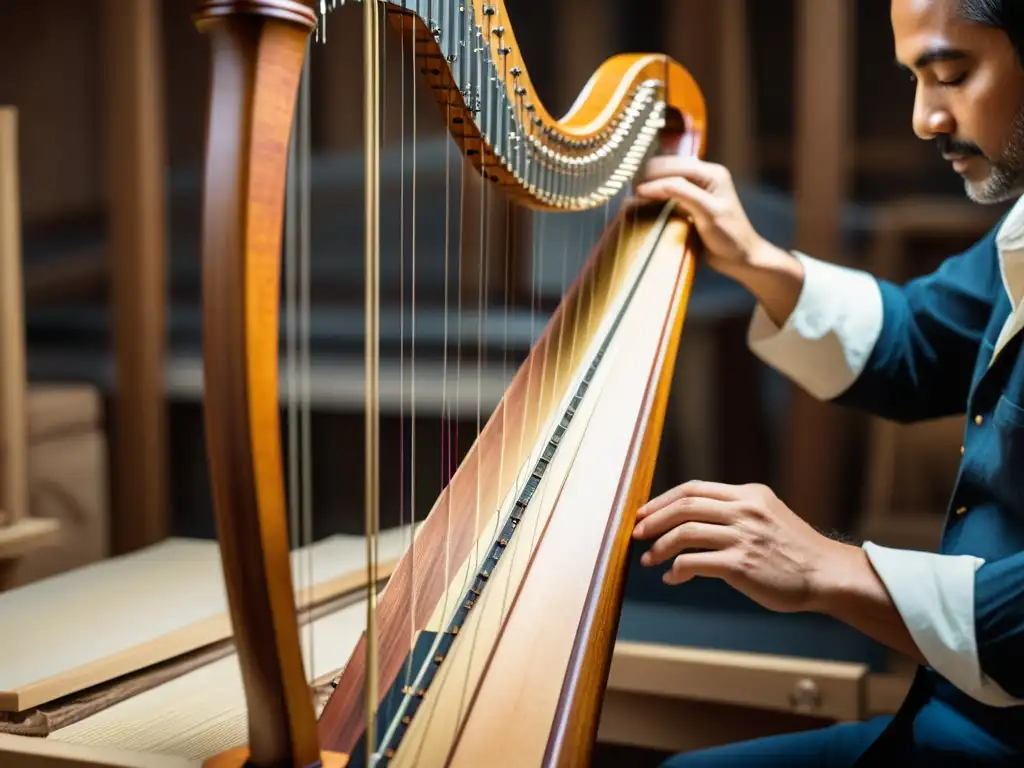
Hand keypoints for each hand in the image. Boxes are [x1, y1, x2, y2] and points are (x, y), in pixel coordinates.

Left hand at [632, 480, 840, 613]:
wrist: (826, 574)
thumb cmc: (794, 550)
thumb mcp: (767, 515)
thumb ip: (734, 511)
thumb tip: (688, 520)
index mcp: (748, 494)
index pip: (693, 489)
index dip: (662, 500)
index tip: (643, 513)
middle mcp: (744, 510)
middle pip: (684, 506)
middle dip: (653, 520)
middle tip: (636, 535)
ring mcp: (743, 536)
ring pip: (685, 532)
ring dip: (660, 547)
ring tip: (649, 560)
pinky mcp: (741, 564)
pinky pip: (694, 562)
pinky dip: (676, 570)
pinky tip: (673, 578)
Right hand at [633, 156, 765, 274]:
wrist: (741, 258)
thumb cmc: (730, 236)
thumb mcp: (708, 213)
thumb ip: (682, 193)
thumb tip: (650, 186)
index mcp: (712, 173)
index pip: (676, 167)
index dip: (655, 176)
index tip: (636, 191)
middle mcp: (704, 177)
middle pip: (669, 169)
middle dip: (649, 179)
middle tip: (630, 194)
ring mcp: (696, 189)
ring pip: (666, 179)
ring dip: (650, 187)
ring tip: (632, 199)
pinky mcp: (689, 203)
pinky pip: (667, 194)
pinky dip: (654, 198)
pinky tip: (641, 204)